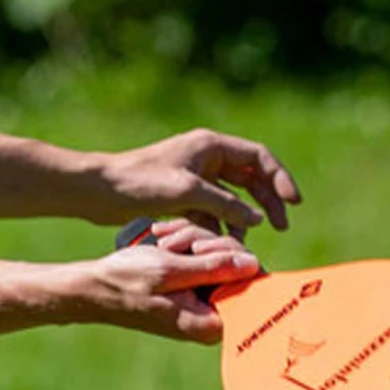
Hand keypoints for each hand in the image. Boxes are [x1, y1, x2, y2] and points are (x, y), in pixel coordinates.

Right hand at [77, 220, 260, 343]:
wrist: (92, 287)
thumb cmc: (125, 283)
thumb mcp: (169, 270)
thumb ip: (213, 267)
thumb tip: (252, 264)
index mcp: (210, 321)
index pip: (250, 285)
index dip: (234, 257)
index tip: (203, 247)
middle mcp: (210, 315)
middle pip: (236, 266)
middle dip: (207, 243)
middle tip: (174, 241)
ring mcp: (200, 299)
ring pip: (218, 255)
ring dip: (192, 238)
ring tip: (162, 239)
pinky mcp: (190, 287)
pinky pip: (202, 258)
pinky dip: (185, 243)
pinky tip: (162, 238)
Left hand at [100, 127, 300, 233]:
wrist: (98, 191)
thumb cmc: (139, 184)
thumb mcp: (188, 193)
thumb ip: (226, 204)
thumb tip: (257, 218)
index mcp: (210, 146)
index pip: (259, 157)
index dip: (280, 178)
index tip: (292, 203)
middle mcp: (206, 158)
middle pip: (250, 178)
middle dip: (266, 202)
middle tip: (280, 227)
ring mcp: (195, 178)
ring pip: (232, 198)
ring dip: (242, 218)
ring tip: (246, 241)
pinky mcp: (182, 197)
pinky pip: (212, 211)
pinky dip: (220, 225)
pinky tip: (223, 244)